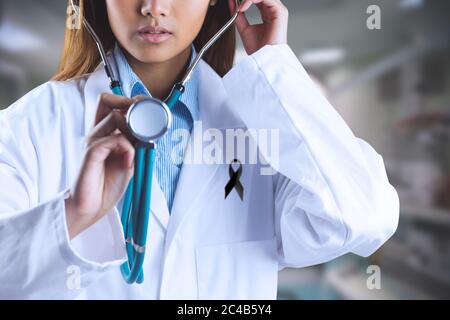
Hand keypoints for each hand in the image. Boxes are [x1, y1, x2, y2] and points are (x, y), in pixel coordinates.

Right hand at [65, 93, 137, 238]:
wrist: (91, 207)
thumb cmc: (107, 185)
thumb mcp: (129, 161)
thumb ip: (136, 146)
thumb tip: (151, 133)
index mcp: (105, 133)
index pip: (113, 104)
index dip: (130, 101)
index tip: (147, 108)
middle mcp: (97, 133)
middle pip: (107, 100)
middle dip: (128, 103)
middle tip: (143, 118)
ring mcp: (93, 141)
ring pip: (115, 116)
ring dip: (133, 129)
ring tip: (136, 148)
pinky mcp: (92, 152)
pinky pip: (114, 139)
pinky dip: (128, 148)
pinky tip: (129, 161)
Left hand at [228, 0, 288, 54]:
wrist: (263, 60)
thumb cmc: (257, 49)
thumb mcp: (243, 29)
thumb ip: (238, 15)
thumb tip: (231, 2)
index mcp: (267, 13)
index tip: (231, 1)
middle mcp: (273, 10)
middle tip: (234, 0)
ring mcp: (278, 10)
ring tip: (239, 6)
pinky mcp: (280, 12)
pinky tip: (243, 7)